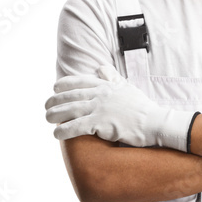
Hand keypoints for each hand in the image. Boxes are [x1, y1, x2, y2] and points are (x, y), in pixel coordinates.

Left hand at [45, 65, 195, 151]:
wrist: (154, 122)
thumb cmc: (142, 107)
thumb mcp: (126, 86)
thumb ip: (112, 77)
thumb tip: (101, 67)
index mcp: (105, 85)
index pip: (78, 81)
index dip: (63, 85)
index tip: (55, 88)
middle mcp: (100, 94)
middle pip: (70, 96)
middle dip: (54, 101)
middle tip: (46, 107)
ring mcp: (99, 108)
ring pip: (69, 110)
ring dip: (54, 115)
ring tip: (48, 119)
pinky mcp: (100, 124)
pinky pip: (75, 127)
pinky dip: (63, 130)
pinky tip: (56, 134)